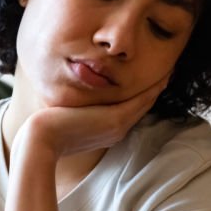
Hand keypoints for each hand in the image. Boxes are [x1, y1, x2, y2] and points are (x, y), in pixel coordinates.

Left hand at [16, 73, 170, 158]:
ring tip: (170, 69)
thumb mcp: (65, 114)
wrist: (40, 141)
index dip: (142, 93)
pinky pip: (141, 100)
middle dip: (154, 88)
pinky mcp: (115, 120)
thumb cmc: (44, 129)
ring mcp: (117, 126)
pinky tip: (163, 74)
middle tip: (168, 69)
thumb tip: (72, 95)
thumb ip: (76, 106)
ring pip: (145, 103)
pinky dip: (154, 88)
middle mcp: (116, 130)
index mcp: (106, 130)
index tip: (151, 77)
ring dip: (158, 86)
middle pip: (142, 105)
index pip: (130, 109)